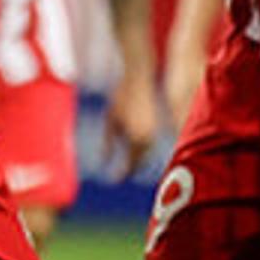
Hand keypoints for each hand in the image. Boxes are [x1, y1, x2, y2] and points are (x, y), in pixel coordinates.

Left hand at [98, 62, 166, 179]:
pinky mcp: (156, 126)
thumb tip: (103, 162)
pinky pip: (149, 145)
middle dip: (130, 169)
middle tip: (119, 176)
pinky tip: (133, 151)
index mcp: (136, 138)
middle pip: (139, 162)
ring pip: (145, 154)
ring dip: (137, 161)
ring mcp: (154, 132)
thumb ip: (107, 143)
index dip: (122, 173)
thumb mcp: (110, 120)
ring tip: (126, 166)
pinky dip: (141, 150)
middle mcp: (148, 137)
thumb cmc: (121, 97)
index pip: (130, 163)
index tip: (114, 180)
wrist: (138, 78)